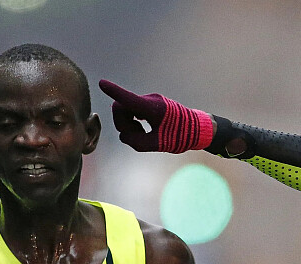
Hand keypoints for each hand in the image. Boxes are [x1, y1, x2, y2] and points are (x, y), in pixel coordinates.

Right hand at [98, 79, 214, 152]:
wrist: (199, 129)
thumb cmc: (182, 136)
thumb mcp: (159, 144)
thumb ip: (137, 142)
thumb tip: (123, 136)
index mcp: (152, 108)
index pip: (129, 98)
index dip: (114, 91)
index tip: (102, 83)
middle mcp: (149, 100)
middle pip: (121, 108)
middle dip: (122, 124)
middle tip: (138, 135)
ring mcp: (150, 101)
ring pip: (126, 110)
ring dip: (129, 124)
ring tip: (144, 134)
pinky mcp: (151, 104)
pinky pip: (133, 111)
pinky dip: (134, 122)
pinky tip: (144, 129)